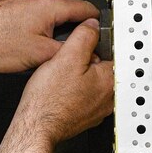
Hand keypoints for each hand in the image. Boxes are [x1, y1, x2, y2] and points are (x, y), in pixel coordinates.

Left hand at [0, 0, 99, 72]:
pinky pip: (36, 16)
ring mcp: (25, 0)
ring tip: (45, 51)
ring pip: (51, 16)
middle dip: (74, 31)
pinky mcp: (14, 6)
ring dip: (55, 31)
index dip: (97, 25)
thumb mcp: (42, 55)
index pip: (88, 9)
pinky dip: (39, 28)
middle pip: (69, 13)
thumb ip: (70, 52)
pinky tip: (29, 44)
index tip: (101, 35)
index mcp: (52, 5)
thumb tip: (84, 54)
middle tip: (72, 50)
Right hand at [15, 19, 113, 143]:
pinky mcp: (86, 117)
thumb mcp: (66, 56)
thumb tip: (92, 26)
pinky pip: (85, 97)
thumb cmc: (49, 99)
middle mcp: (109, 97)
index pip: (114, 52)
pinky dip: (76, 92)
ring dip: (81, 77)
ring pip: (93, 82)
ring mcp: (98, 110)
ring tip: (63, 78)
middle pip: (103, 67)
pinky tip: (62, 91)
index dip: (97, 43)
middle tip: (69, 63)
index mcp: (110, 80)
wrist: (36, 126)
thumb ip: (84, 36)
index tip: (86, 44)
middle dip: (88, 61)